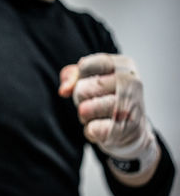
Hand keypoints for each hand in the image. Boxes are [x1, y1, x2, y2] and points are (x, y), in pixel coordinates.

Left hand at [58, 54, 157, 174]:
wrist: (132, 129)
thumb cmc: (107, 98)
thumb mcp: (91, 79)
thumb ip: (72, 76)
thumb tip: (64, 90)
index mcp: (124, 66)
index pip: (85, 66)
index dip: (79, 77)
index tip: (88, 81)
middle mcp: (130, 84)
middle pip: (82, 89)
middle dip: (79, 98)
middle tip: (92, 101)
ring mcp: (129, 107)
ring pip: (85, 109)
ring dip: (84, 115)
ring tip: (96, 114)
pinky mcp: (125, 129)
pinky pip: (92, 129)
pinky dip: (91, 130)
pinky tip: (102, 127)